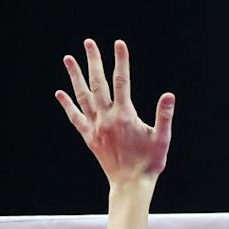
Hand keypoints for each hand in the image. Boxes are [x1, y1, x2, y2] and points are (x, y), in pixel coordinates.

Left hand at [58, 39, 172, 185]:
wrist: (130, 185)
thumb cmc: (149, 163)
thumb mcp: (162, 139)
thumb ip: (164, 116)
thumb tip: (169, 95)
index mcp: (125, 116)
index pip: (122, 81)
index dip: (121, 61)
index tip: (119, 44)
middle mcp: (106, 118)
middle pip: (98, 83)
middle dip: (93, 61)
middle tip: (88, 42)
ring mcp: (95, 127)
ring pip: (82, 96)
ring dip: (75, 76)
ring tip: (69, 59)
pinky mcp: (89, 137)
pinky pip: (75, 117)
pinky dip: (67, 104)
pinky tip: (60, 92)